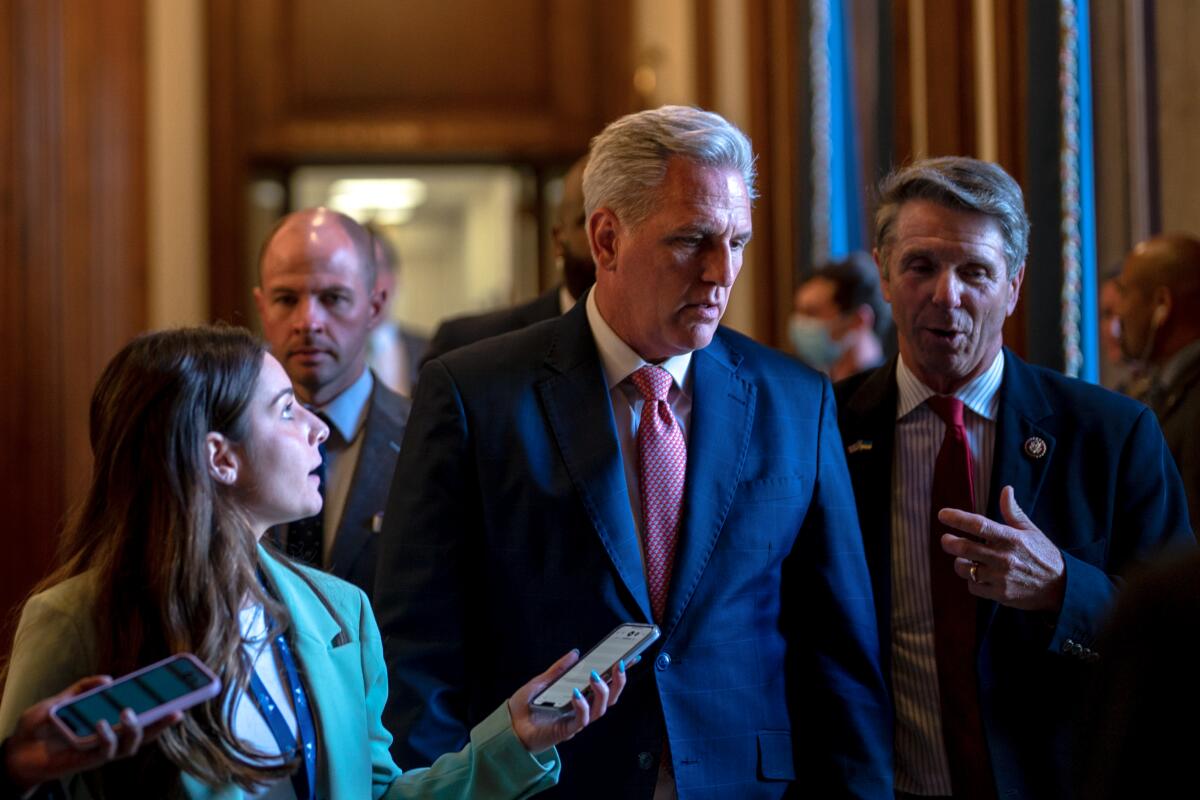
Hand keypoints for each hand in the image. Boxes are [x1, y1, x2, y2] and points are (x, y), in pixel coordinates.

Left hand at [3, 676, 182, 790]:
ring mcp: (99, 750)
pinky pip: (104, 751)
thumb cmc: (37, 727)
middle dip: (164, 723)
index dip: (162, 707)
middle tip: (178, 710)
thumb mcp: (60, 700)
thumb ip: (82, 689)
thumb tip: (109, 679)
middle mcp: (109, 738)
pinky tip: (102, 723)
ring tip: (129, 713)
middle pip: (145, 733)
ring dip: (135, 730)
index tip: (181, 692)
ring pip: (130, 745)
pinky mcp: (86, 760)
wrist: (14, 750)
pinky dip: (107, 737)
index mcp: (107, 722)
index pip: (140, 715)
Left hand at [506, 649, 628, 753]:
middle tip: (620, 664)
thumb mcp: (542, 682)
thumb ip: (559, 669)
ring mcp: (576, 720)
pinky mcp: (567, 730)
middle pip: (610, 698)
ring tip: (595, 675)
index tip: (632, 656)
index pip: (605, 684)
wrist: (508, 728)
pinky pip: (581, 720)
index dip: (620, 673)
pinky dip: (582, 706)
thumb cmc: (524, 707)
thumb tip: (575, 652)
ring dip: (601, 691)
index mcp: (580, 696)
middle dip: (619, 681)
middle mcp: (582, 709)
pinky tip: (576, 694)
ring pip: (600, 709)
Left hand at [938, 485, 1065, 611]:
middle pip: (964, 547)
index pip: (978, 525)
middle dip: (949, 542)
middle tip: (946, 539)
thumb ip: (1013, 512)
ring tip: (964, 558)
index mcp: (1011, 538)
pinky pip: (972, 586)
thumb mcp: (1031, 531)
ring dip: (959, 562)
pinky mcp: (999, 594)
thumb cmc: (1044, 555)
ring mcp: (1000, 578)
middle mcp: (1004, 558)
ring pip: (964, 568)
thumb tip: (1006, 490)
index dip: (957, 518)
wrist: (1061, 588)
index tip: (942, 514)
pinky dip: (971, 580)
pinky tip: (977, 575)